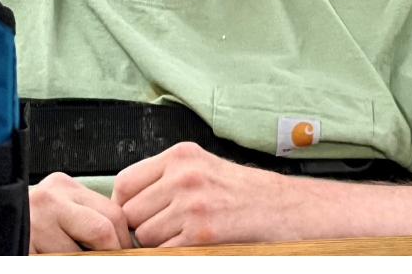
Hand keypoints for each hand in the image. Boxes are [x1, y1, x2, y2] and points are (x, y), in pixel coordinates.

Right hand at [27, 172, 136, 252]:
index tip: (125, 253)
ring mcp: (33, 225)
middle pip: (102, 231)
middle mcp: (47, 200)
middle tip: (109, 261)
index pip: (114, 214)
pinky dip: (64, 264)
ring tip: (71, 258)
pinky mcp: (24, 247)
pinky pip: (59, 263)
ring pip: (80, 255)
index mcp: (63, 186)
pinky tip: (55, 258)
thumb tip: (127, 242)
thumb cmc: (34, 222)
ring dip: (82, 262)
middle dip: (110, 254)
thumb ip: (91, 215)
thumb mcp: (63, 209)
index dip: (124, 240)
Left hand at [113, 141, 300, 247]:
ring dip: (159, 243)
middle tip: (166, 228)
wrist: (286, 209)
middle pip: (130, 212)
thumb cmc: (247, 192)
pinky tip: (194, 246)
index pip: (124, 182)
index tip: (137, 215)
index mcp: (181, 156)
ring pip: (145, 236)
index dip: (126, 204)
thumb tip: (128, 201)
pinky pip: (165, 252)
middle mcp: (184, 176)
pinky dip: (174, 255)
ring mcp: (193, 204)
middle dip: (143, 225)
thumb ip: (166, 178)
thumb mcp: (204, 168)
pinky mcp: (202, 233)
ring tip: (184, 235)